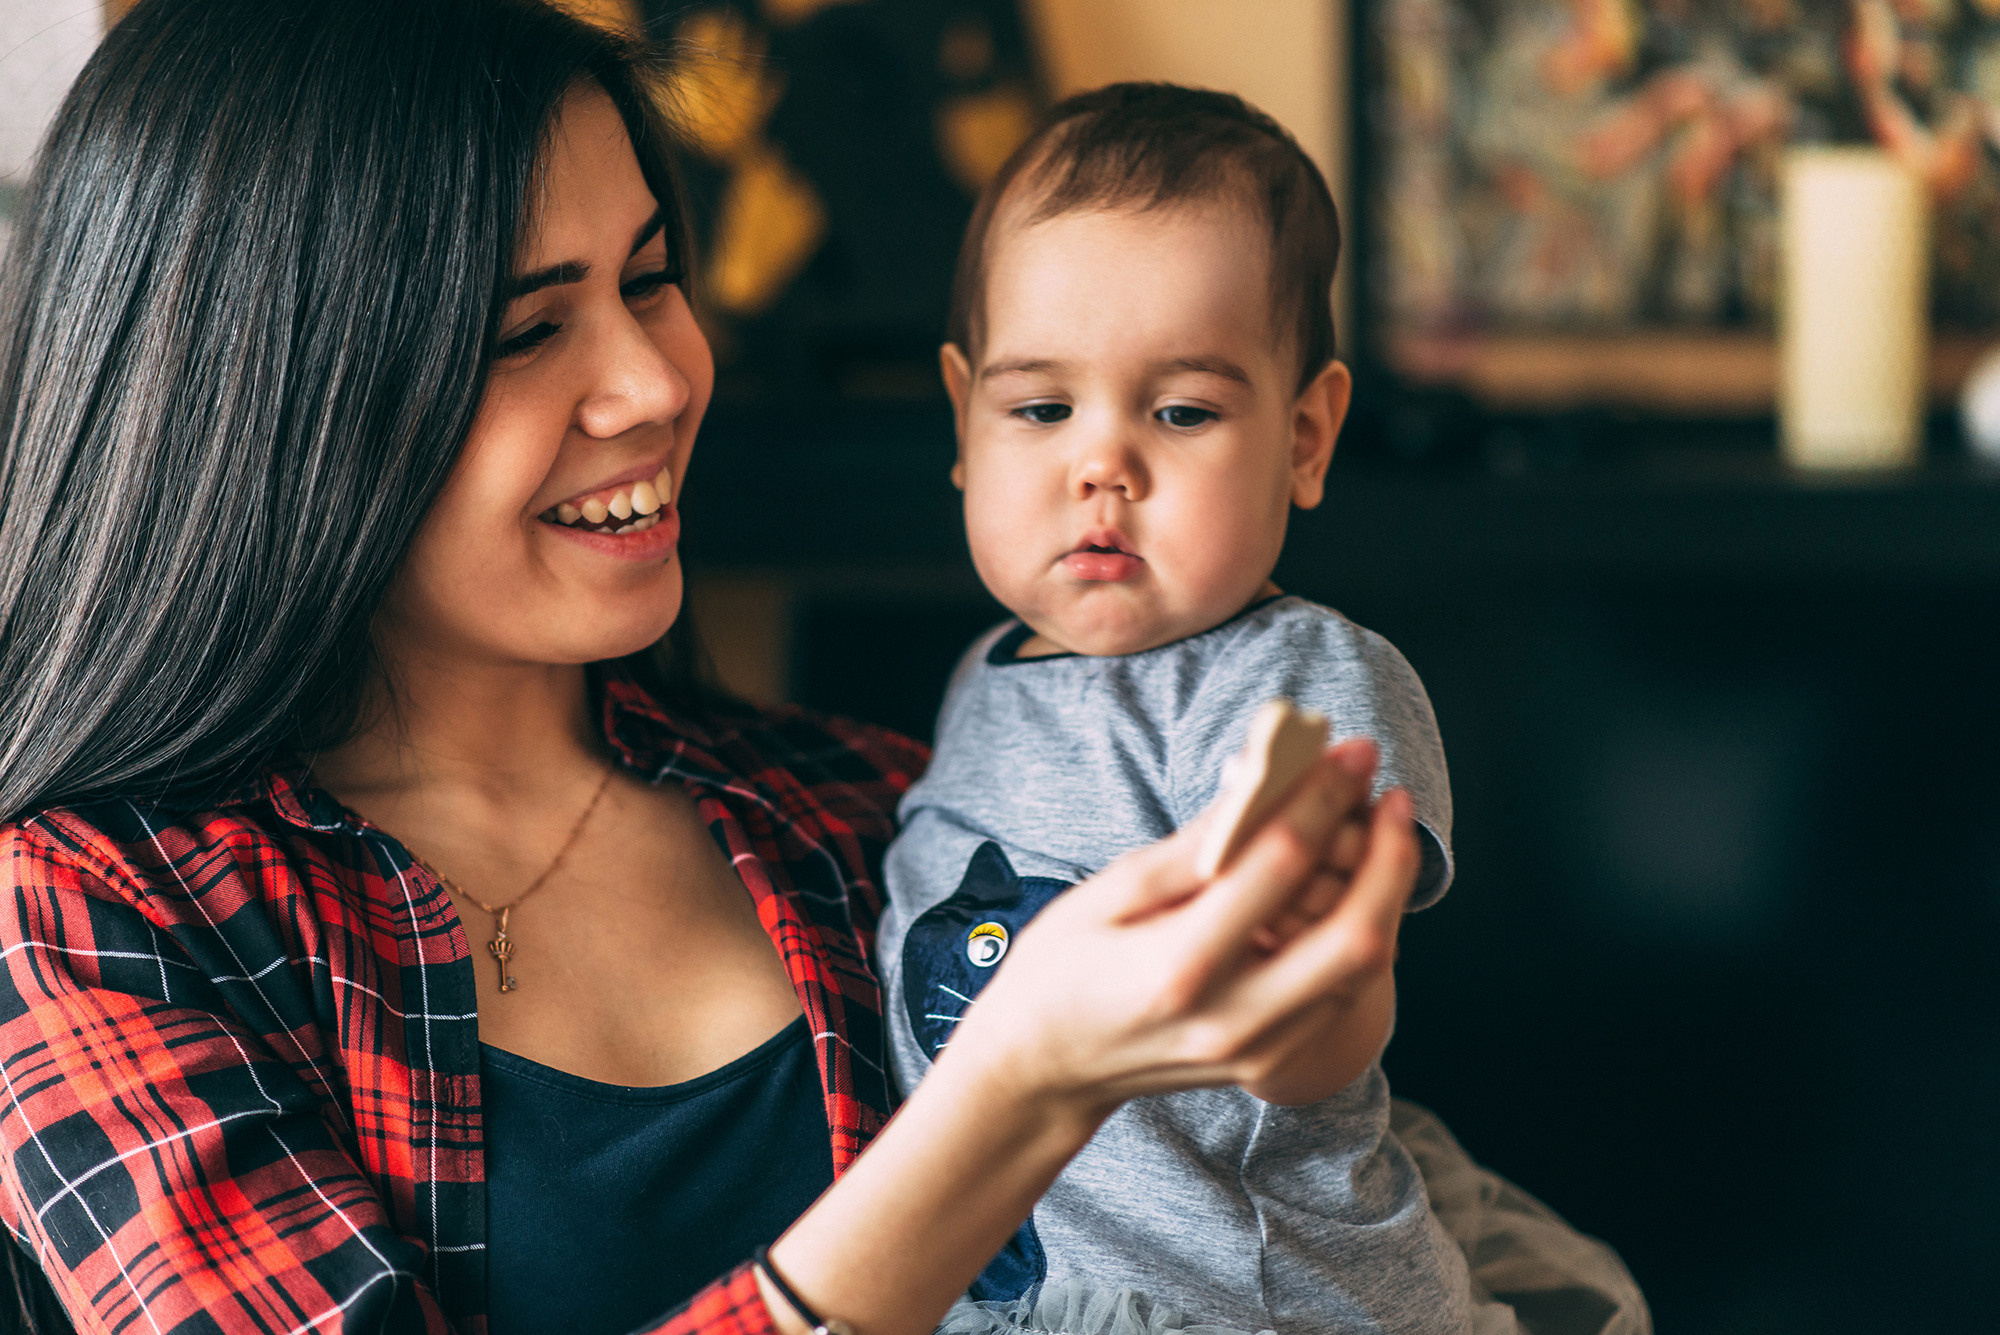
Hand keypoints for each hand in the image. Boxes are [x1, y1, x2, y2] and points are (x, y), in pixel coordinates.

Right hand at [940, 745, 1421, 1120]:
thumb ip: (1195, 846)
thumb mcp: (1109, 891)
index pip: (1279, 866)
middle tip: (1393, 795)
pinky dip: (1362, 932)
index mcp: (1178, 964)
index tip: (1351, 752)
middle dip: (1391, 858)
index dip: (1324, 798)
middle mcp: (1230, 1017)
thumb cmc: (1060, 969)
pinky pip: (1342, 992)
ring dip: (1387, 893)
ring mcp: (1256, 1050)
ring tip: (1384, 830)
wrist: (1044, 1072)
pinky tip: (1356, 885)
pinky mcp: (1270, 1062)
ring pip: (1363, 969)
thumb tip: (1264, 778)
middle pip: (1355, 936)